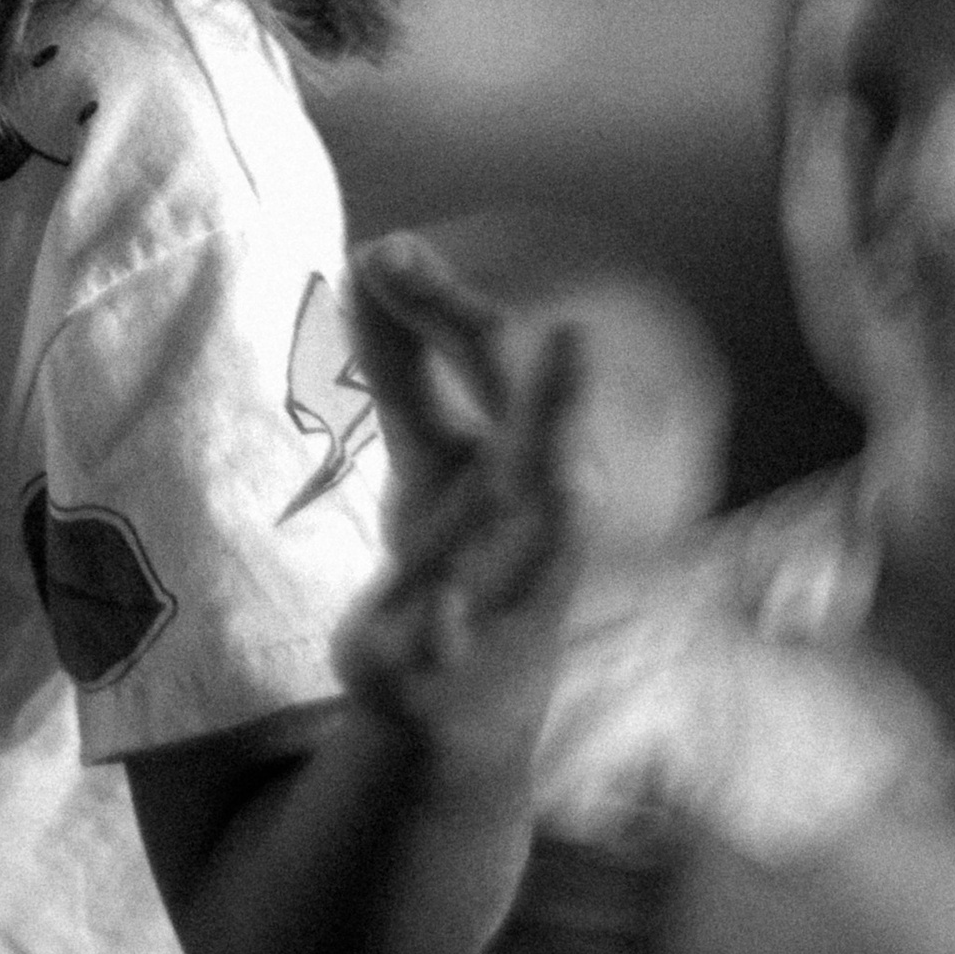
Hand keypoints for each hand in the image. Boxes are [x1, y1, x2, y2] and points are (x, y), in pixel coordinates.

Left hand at [331, 231, 585, 774]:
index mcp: (528, 455)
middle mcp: (538, 522)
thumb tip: (375, 254)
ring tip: (572, 479)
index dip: (446, 306)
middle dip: (562, 400)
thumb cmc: (461, 547)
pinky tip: (441, 613)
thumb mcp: (430, 449)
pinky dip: (451, 633)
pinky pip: (461, 652)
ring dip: (553, 519)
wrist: (463, 700)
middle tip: (579, 333)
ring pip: (540, 559)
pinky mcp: (458, 667)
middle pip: (551, 453)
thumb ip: (402, 360)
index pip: (497, 366)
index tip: (384, 253)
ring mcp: (509, 598)